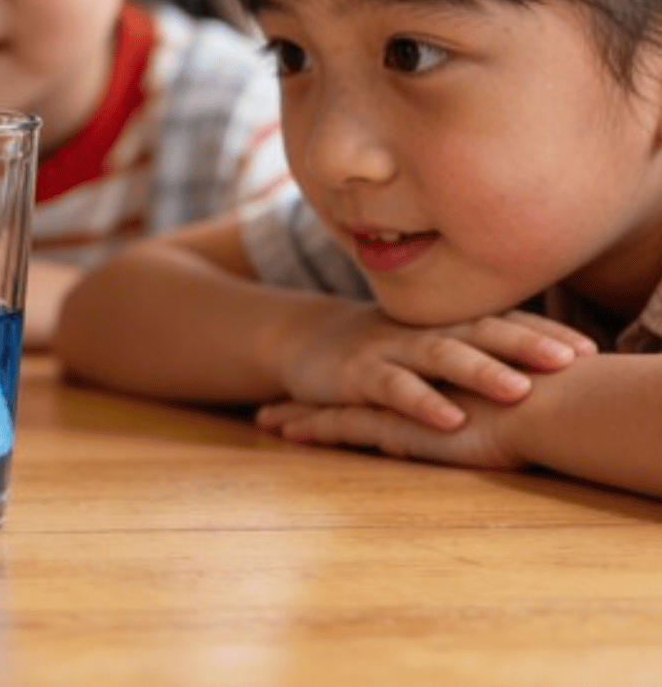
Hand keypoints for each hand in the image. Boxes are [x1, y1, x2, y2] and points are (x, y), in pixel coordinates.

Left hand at [256, 393, 524, 469]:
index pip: (387, 383)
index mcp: (438, 384)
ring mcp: (402, 400)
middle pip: (353, 390)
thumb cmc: (548, 407)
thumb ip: (496, 408)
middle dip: (314, 397)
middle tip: (277, 404)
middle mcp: (414, 385)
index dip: (357, 387)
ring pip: (339, 407)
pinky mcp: (399, 420)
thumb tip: (496, 417)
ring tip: (266, 421)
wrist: (550, 405)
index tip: (324, 391)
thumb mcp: (514, 406)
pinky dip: (316, 429)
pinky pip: (345, 424)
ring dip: (302, 415)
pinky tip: (287, 434)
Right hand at [274, 304, 595, 429]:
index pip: (502, 321)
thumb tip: (543, 370)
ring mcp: (390, 349)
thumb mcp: (430, 345)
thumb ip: (476, 351)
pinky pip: (394, 387)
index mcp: (448, 325)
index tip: (587, 351)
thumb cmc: (382, 351)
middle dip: (525, 344)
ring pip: (441, 355)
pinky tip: (450, 419)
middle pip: (481, 331)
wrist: (302, 342)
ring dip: (480, 370)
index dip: (543, 333)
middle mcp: (425, 331)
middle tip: (567, 360)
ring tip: (518, 389)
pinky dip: (422, 402)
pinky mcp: (357, 375)